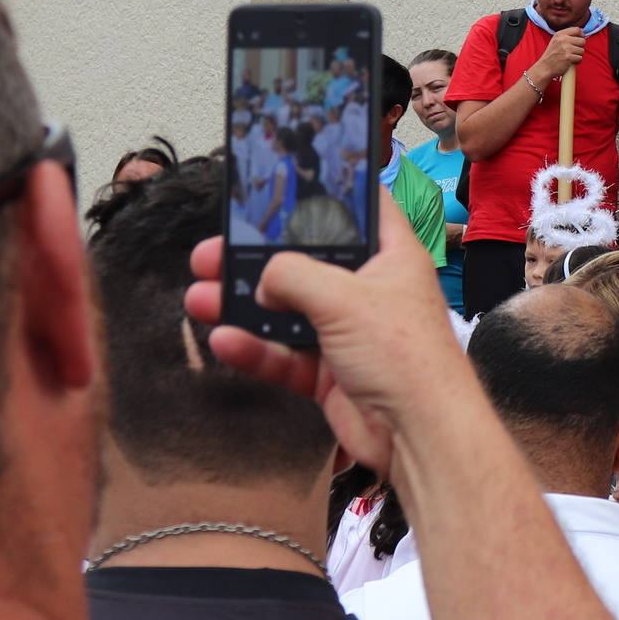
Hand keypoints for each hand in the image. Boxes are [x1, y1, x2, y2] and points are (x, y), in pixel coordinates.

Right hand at [184, 189, 466, 476]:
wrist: (419, 434)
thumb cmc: (406, 356)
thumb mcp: (343, 298)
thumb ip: (294, 276)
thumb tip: (264, 277)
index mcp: (392, 257)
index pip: (363, 210)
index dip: (329, 194)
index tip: (286, 185)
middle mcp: (371, 292)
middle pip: (308, 264)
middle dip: (258, 259)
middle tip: (214, 252)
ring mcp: (350, 334)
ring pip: (288, 312)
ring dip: (243, 306)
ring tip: (199, 295)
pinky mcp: (332, 374)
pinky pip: (285, 356)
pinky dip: (256, 349)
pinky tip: (224, 341)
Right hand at [535, 24, 587, 81]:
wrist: (545, 67)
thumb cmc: (551, 55)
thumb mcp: (556, 41)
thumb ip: (566, 36)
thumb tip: (581, 35)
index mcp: (560, 34)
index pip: (577, 29)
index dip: (581, 35)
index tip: (579, 40)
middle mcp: (563, 40)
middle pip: (582, 41)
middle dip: (580, 47)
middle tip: (574, 51)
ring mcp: (566, 48)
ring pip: (582, 50)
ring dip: (578, 55)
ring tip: (570, 57)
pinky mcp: (569, 57)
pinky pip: (580, 58)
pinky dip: (577, 61)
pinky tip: (570, 61)